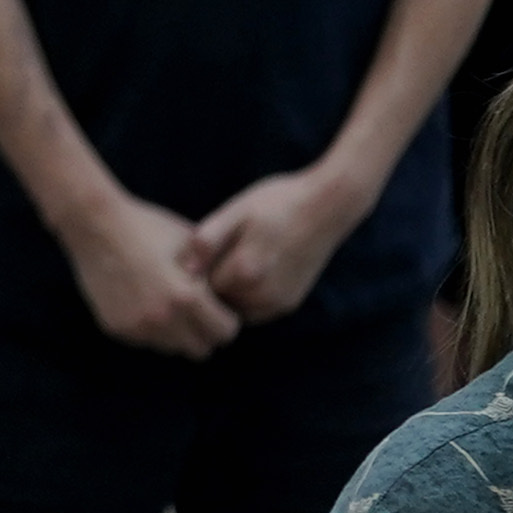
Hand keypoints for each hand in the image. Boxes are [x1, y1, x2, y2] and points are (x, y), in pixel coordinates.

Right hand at [63, 189, 241, 356]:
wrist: (94, 223)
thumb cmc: (146, 227)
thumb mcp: (189, 244)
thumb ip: (211, 274)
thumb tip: (228, 295)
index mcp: (187, 298)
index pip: (226, 333)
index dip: (226, 319)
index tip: (218, 307)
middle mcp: (163, 320)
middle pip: (201, 349)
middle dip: (203, 332)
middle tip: (195, 311)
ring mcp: (137, 327)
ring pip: (171, 348)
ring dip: (175, 333)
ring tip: (167, 305)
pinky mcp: (115, 328)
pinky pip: (144, 340)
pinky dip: (148, 328)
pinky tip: (141, 301)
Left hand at [190, 161, 375, 323]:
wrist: (328, 206)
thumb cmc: (276, 202)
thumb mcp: (236, 211)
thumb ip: (208, 240)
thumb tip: (184, 268)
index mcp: (246, 270)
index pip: (200, 287)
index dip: (192, 271)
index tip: (191, 252)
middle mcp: (264, 294)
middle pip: (217, 301)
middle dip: (207, 285)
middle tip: (208, 256)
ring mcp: (280, 302)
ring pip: (236, 310)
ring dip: (226, 293)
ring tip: (226, 260)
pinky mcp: (291, 303)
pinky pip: (255, 311)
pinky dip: (244, 298)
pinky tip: (244, 270)